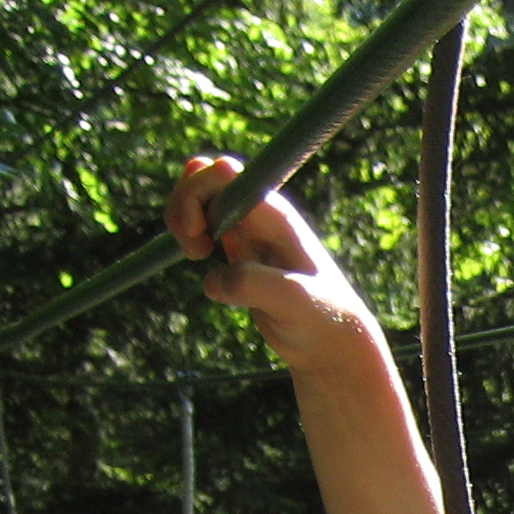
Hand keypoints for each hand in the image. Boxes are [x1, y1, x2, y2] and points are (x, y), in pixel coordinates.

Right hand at [164, 155, 386, 376]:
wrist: (331, 341)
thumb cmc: (323, 317)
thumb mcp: (291, 301)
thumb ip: (252, 283)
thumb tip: (212, 280)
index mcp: (274, 213)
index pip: (223, 173)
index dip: (197, 194)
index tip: (201, 236)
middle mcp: (260, 214)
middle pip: (203, 176)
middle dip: (183, 205)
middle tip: (196, 250)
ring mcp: (248, 230)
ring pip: (198, 199)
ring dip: (182, 222)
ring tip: (197, 255)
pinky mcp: (239, 252)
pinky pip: (202, 226)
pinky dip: (190, 239)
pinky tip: (203, 262)